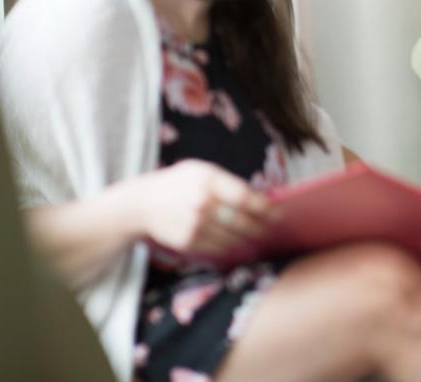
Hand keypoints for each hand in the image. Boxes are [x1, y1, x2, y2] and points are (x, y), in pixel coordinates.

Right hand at [132, 159, 273, 257]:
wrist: (143, 203)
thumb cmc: (180, 183)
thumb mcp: (202, 171)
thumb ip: (229, 183)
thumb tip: (261, 197)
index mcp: (209, 181)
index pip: (246, 198)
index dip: (265, 208)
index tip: (277, 212)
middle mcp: (202, 204)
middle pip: (243, 221)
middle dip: (261, 226)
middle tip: (272, 227)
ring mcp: (195, 225)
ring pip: (233, 238)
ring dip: (249, 239)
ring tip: (258, 237)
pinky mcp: (189, 242)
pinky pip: (219, 248)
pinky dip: (231, 247)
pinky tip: (238, 243)